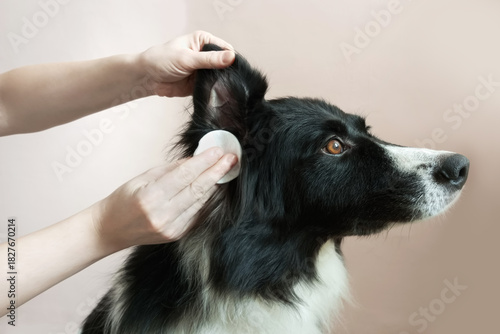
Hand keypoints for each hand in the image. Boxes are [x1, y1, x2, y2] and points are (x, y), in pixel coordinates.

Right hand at [91, 147, 236, 251]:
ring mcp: (171, 228)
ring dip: (215, 185)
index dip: (204, 162)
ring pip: (200, 202)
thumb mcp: (142, 178)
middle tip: (231, 159)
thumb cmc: (123, 200)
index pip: (184, 176)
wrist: (110, 230)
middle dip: (216, 172)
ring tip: (226, 170)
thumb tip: (195, 159)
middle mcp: (163, 215)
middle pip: (197, 189)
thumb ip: (171, 170)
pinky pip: (197, 214)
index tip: (218, 151)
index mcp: (151, 197)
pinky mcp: (177, 235)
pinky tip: (214, 187)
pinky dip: (206, 199)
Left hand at [139, 30, 234, 97]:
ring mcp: (204, 70)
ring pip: (220, 77)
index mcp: (203, 41)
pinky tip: (216, 94)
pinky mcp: (200, 83)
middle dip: (226, 72)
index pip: (225, 48)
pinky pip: (212, 88)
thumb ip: (209, 59)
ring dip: (221, 83)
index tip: (233, 68)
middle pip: (224, 64)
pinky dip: (214, 91)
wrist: (147, 78)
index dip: (230, 58)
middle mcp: (205, 54)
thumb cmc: (162, 60)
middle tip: (228, 81)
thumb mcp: (187, 58)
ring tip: (222, 88)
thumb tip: (231, 57)